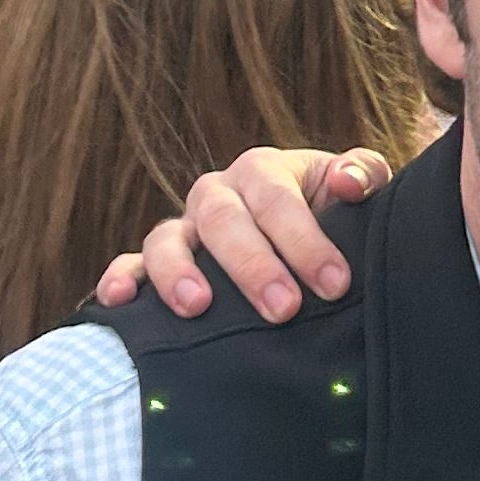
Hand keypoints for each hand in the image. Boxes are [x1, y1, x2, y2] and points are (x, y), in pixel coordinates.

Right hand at [94, 146, 393, 324]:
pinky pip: (129, 265)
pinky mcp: (156, 263)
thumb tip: (347, 183)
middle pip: (224, 220)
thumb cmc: (334, 213)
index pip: (279, 200)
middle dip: (253, 266)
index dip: (306, 241)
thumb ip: (362, 175)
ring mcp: (184, 229)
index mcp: (264, 171)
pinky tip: (117, 301)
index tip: (335, 283)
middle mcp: (217, 195)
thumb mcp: (356, 186)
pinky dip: (120, 279)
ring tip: (198, 307)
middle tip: (284, 309)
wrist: (308, 232)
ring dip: (178, 272)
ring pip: (167, 239)